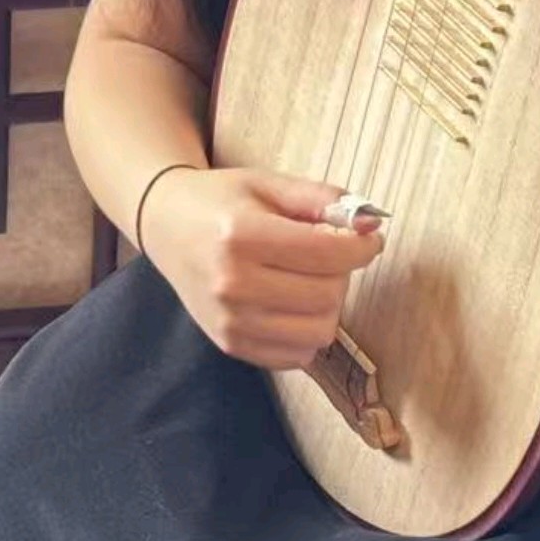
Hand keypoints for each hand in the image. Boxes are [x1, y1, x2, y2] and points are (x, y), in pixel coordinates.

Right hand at [144, 167, 387, 370]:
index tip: (370, 240)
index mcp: (241, 234)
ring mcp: (230, 321)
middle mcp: (233, 283)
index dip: (360, 247)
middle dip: (342, 273)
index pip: (326, 253)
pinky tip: (293, 304)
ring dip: (328, 306)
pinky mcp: (231, 345)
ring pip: (318, 332)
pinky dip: (307, 332)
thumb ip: (320, 198)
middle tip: (329, 255)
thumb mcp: (267, 184)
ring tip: (310, 280)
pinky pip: (297, 356)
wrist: (167, 226)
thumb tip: (373, 222)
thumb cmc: (220, 201)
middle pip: (327, 295)